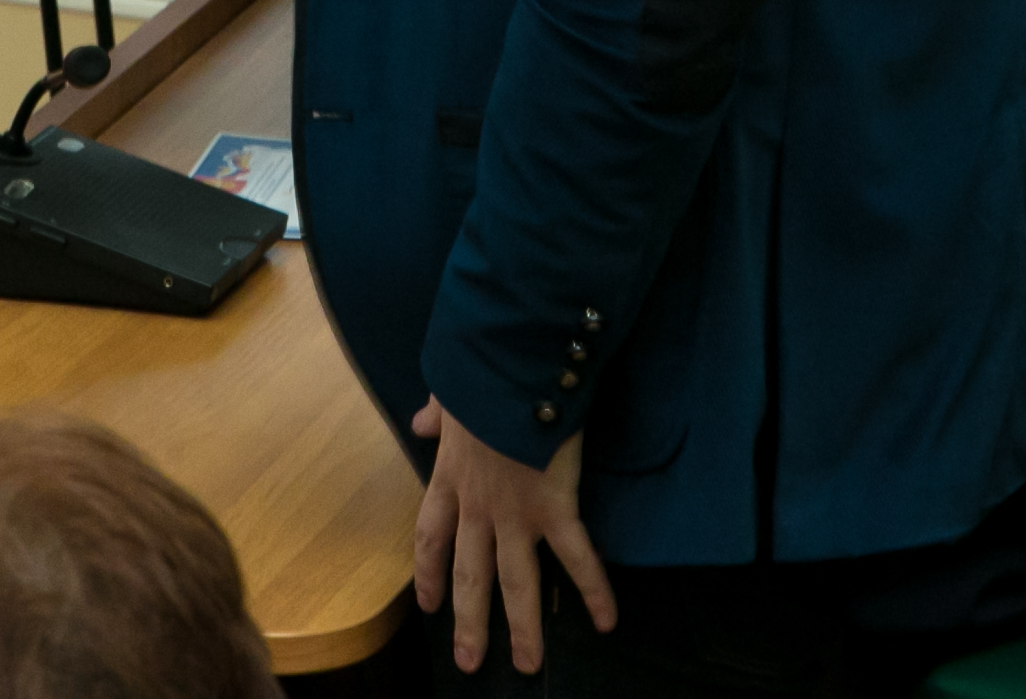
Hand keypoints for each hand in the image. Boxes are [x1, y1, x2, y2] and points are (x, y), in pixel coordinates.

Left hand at [410, 396, 614, 675]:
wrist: (511, 361)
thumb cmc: (481, 370)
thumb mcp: (448, 392)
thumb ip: (436, 413)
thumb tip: (419, 422)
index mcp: (450, 477)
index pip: (431, 535)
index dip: (429, 571)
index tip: (428, 603)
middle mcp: (479, 505)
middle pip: (471, 574)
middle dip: (469, 621)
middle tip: (468, 662)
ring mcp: (515, 512)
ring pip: (515, 582)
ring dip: (522, 627)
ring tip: (527, 664)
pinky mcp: (554, 507)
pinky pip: (575, 556)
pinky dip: (593, 589)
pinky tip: (606, 621)